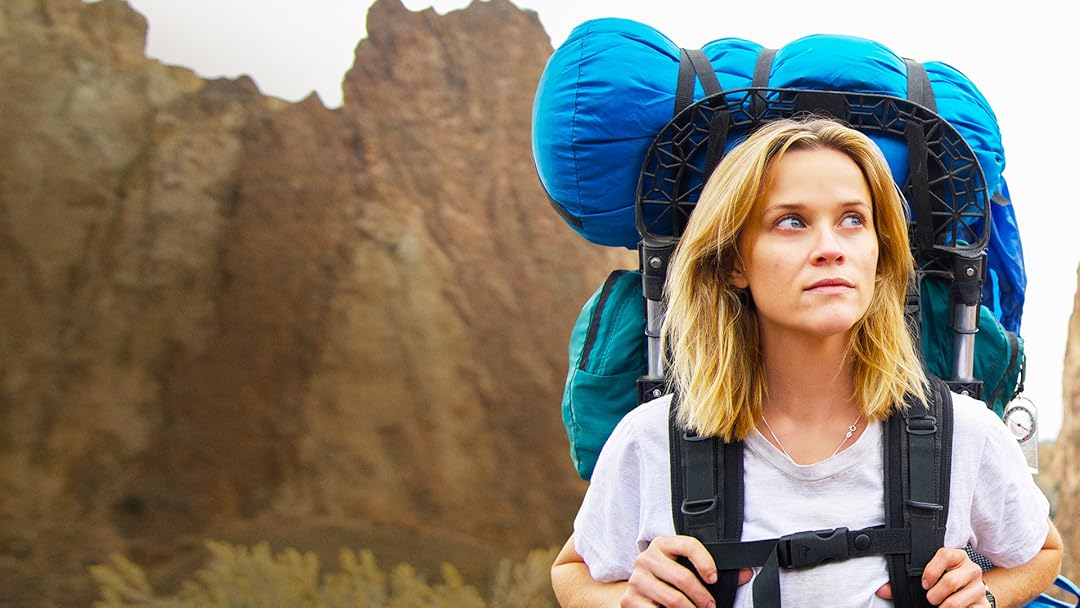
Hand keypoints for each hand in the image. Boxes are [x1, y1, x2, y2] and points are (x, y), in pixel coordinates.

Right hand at [621, 535, 752, 607]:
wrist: (635, 593)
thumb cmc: (665, 579)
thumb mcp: (683, 568)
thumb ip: (711, 570)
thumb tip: (745, 573)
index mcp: (662, 544)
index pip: (688, 545)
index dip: (705, 562)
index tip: (714, 578)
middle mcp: (646, 558)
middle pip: (682, 577)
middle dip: (702, 596)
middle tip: (710, 606)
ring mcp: (636, 579)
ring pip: (672, 598)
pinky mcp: (630, 599)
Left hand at [873, 547, 987, 606]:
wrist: (971, 595)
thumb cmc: (945, 583)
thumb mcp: (930, 577)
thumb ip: (906, 581)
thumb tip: (882, 590)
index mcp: (957, 557)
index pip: (945, 554)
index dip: (931, 570)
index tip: (924, 583)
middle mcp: (971, 569)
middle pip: (950, 581)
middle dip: (934, 595)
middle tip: (930, 599)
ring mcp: (980, 588)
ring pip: (957, 601)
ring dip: (944, 607)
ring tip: (940, 606)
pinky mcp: (985, 605)